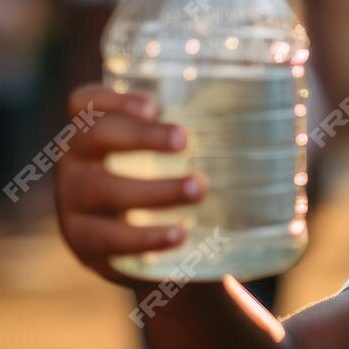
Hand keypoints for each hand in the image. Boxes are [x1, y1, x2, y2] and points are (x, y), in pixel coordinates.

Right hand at [53, 84, 205, 285]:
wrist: (150, 254)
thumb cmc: (165, 186)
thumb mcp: (169, 158)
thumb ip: (198, 129)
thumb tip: (276, 94)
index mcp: (89, 133)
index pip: (83, 103)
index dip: (112, 99)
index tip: (154, 103)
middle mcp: (74, 164)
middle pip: (91, 137)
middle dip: (139, 136)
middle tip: (185, 140)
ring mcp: (73, 206)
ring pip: (99, 189)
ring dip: (151, 189)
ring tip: (198, 189)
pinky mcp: (84, 246)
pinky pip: (107, 240)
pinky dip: (145, 237)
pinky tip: (179, 234)